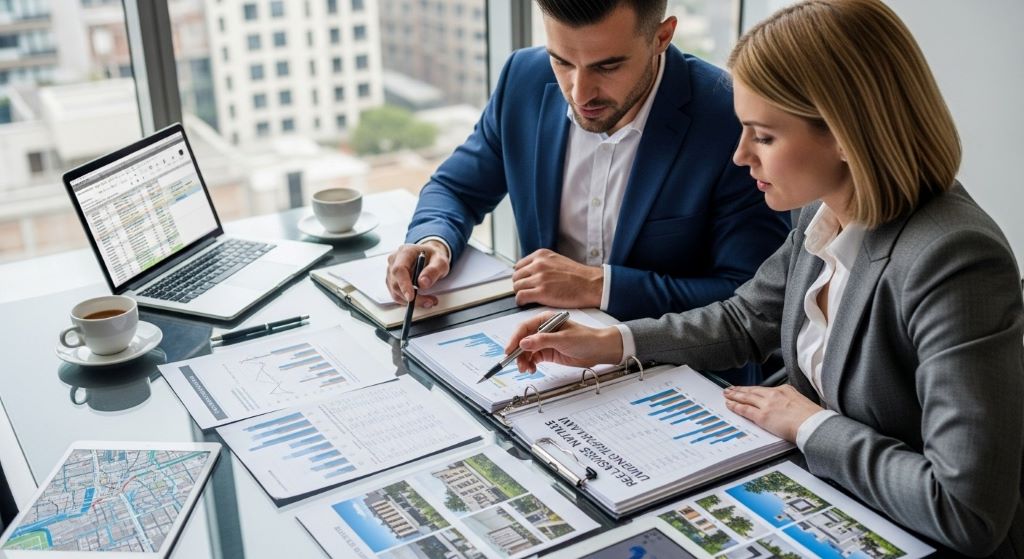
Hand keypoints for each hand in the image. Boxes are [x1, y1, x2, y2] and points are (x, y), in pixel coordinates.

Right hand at [386, 240, 449, 306]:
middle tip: (428, 301)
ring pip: (395, 292)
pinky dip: (408, 301)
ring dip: (411, 301)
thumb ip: (433, 271)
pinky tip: (420, 300)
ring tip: (428, 301)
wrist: (429, 256)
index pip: (399, 269)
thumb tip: (423, 283)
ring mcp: (391, 271)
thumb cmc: (433, 257)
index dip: (404, 284)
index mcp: (405, 252)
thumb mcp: (440, 261)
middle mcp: (394, 261)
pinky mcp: (392, 281)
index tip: (411, 297)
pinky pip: (397, 295)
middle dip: (412, 297)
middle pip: (396, 283)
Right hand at [504, 311, 623, 371]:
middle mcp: (543, 330)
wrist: (599, 350)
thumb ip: (542, 341)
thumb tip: (524, 343)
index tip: (509, 351)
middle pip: (522, 341)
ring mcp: (545, 342)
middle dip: (517, 353)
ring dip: (523, 360)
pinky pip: (533, 358)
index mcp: (545, 320)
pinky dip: (530, 364)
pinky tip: (531, 369)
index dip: (514, 339)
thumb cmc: (586, 339)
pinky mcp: (548, 352)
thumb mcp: (563, 339)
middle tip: (516, 363)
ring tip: (526, 369)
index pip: (524, 328)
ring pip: (526, 351)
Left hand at [513, 249, 602, 307]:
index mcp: (541, 255)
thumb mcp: (557, 261)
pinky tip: (526, 303)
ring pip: (517, 287)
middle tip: (525, 292)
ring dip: (520, 294)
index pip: (519, 266)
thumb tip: (531, 273)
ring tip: (528, 298)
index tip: (524, 282)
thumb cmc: (579, 276)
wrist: (591, 284)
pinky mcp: (541, 292)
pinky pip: (521, 297)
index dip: (521, 276)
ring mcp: (539, 278)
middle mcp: (538, 264)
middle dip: (519, 285)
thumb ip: (543, 264)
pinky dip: (521, 301)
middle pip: (516, 277)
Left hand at [723, 385, 823, 442]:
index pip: (764, 389)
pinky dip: (735, 406)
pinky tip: (729, 405)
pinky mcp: (763, 416)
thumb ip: (791, 401)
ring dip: (735, 396)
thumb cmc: (813, 418)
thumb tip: (788, 407)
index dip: (753, 389)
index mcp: (785, 390)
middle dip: (740, 390)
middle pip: (753, 391)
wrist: (814, 425)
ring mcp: (767, 404)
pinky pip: (745, 409)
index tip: (747, 389)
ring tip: (726, 395)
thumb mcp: (802, 402)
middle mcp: (774, 394)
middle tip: (730, 389)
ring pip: (746, 397)